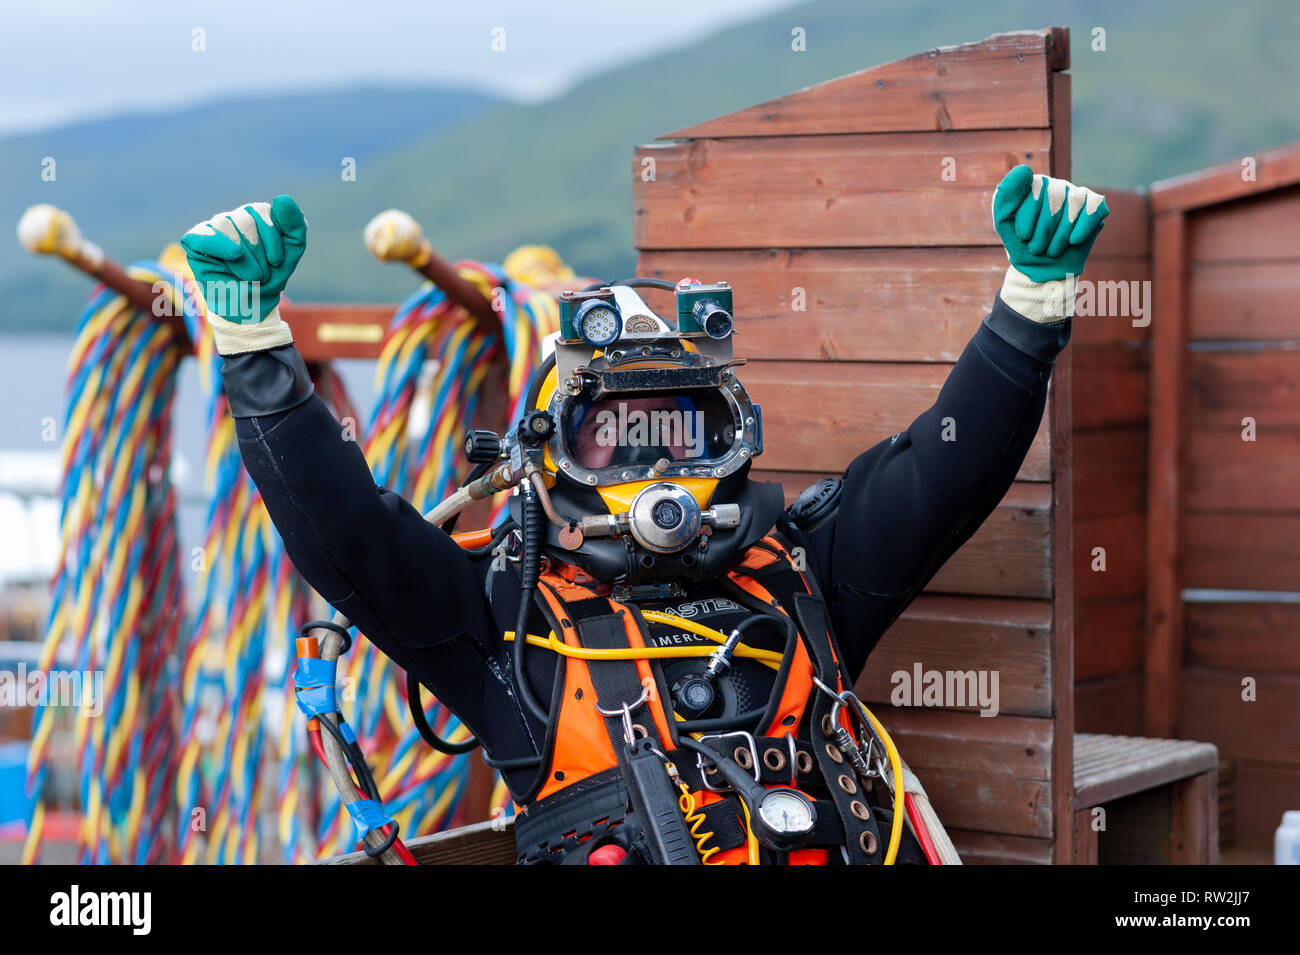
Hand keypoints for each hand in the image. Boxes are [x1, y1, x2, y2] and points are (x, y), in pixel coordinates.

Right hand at [181, 195, 306, 324]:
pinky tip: (234, 257)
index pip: (263, 211)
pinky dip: (221, 245)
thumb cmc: (269, 278)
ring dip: (245, 259)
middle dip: (259, 254)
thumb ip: (294, 226)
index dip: (273, 240)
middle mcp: (234, 219)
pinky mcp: (195, 241)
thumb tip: (282, 198)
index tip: (277, 262)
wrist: (251, 306)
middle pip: (246, 221)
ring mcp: (214, 228)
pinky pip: (205, 235)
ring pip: (228, 227)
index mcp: (255, 217)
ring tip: (250, 276)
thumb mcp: (291, 253)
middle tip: (261, 274)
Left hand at [992, 165, 1106, 283]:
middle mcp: (1056, 186)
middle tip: (1037, 248)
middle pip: (1055, 197)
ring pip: (1074, 204)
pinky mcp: (1094, 207)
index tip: (1023, 236)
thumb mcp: (1004, 222)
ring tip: (1051, 251)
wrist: (1042, 270)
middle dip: (1043, 230)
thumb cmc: (1022, 244)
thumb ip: (1005, 196)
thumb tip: (1025, 168)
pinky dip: (1083, 227)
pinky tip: (1073, 241)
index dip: (1029, 216)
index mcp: (1033, 185)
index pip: (1035, 189)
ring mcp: (1076, 195)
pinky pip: (1094, 208)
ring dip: (1061, 234)